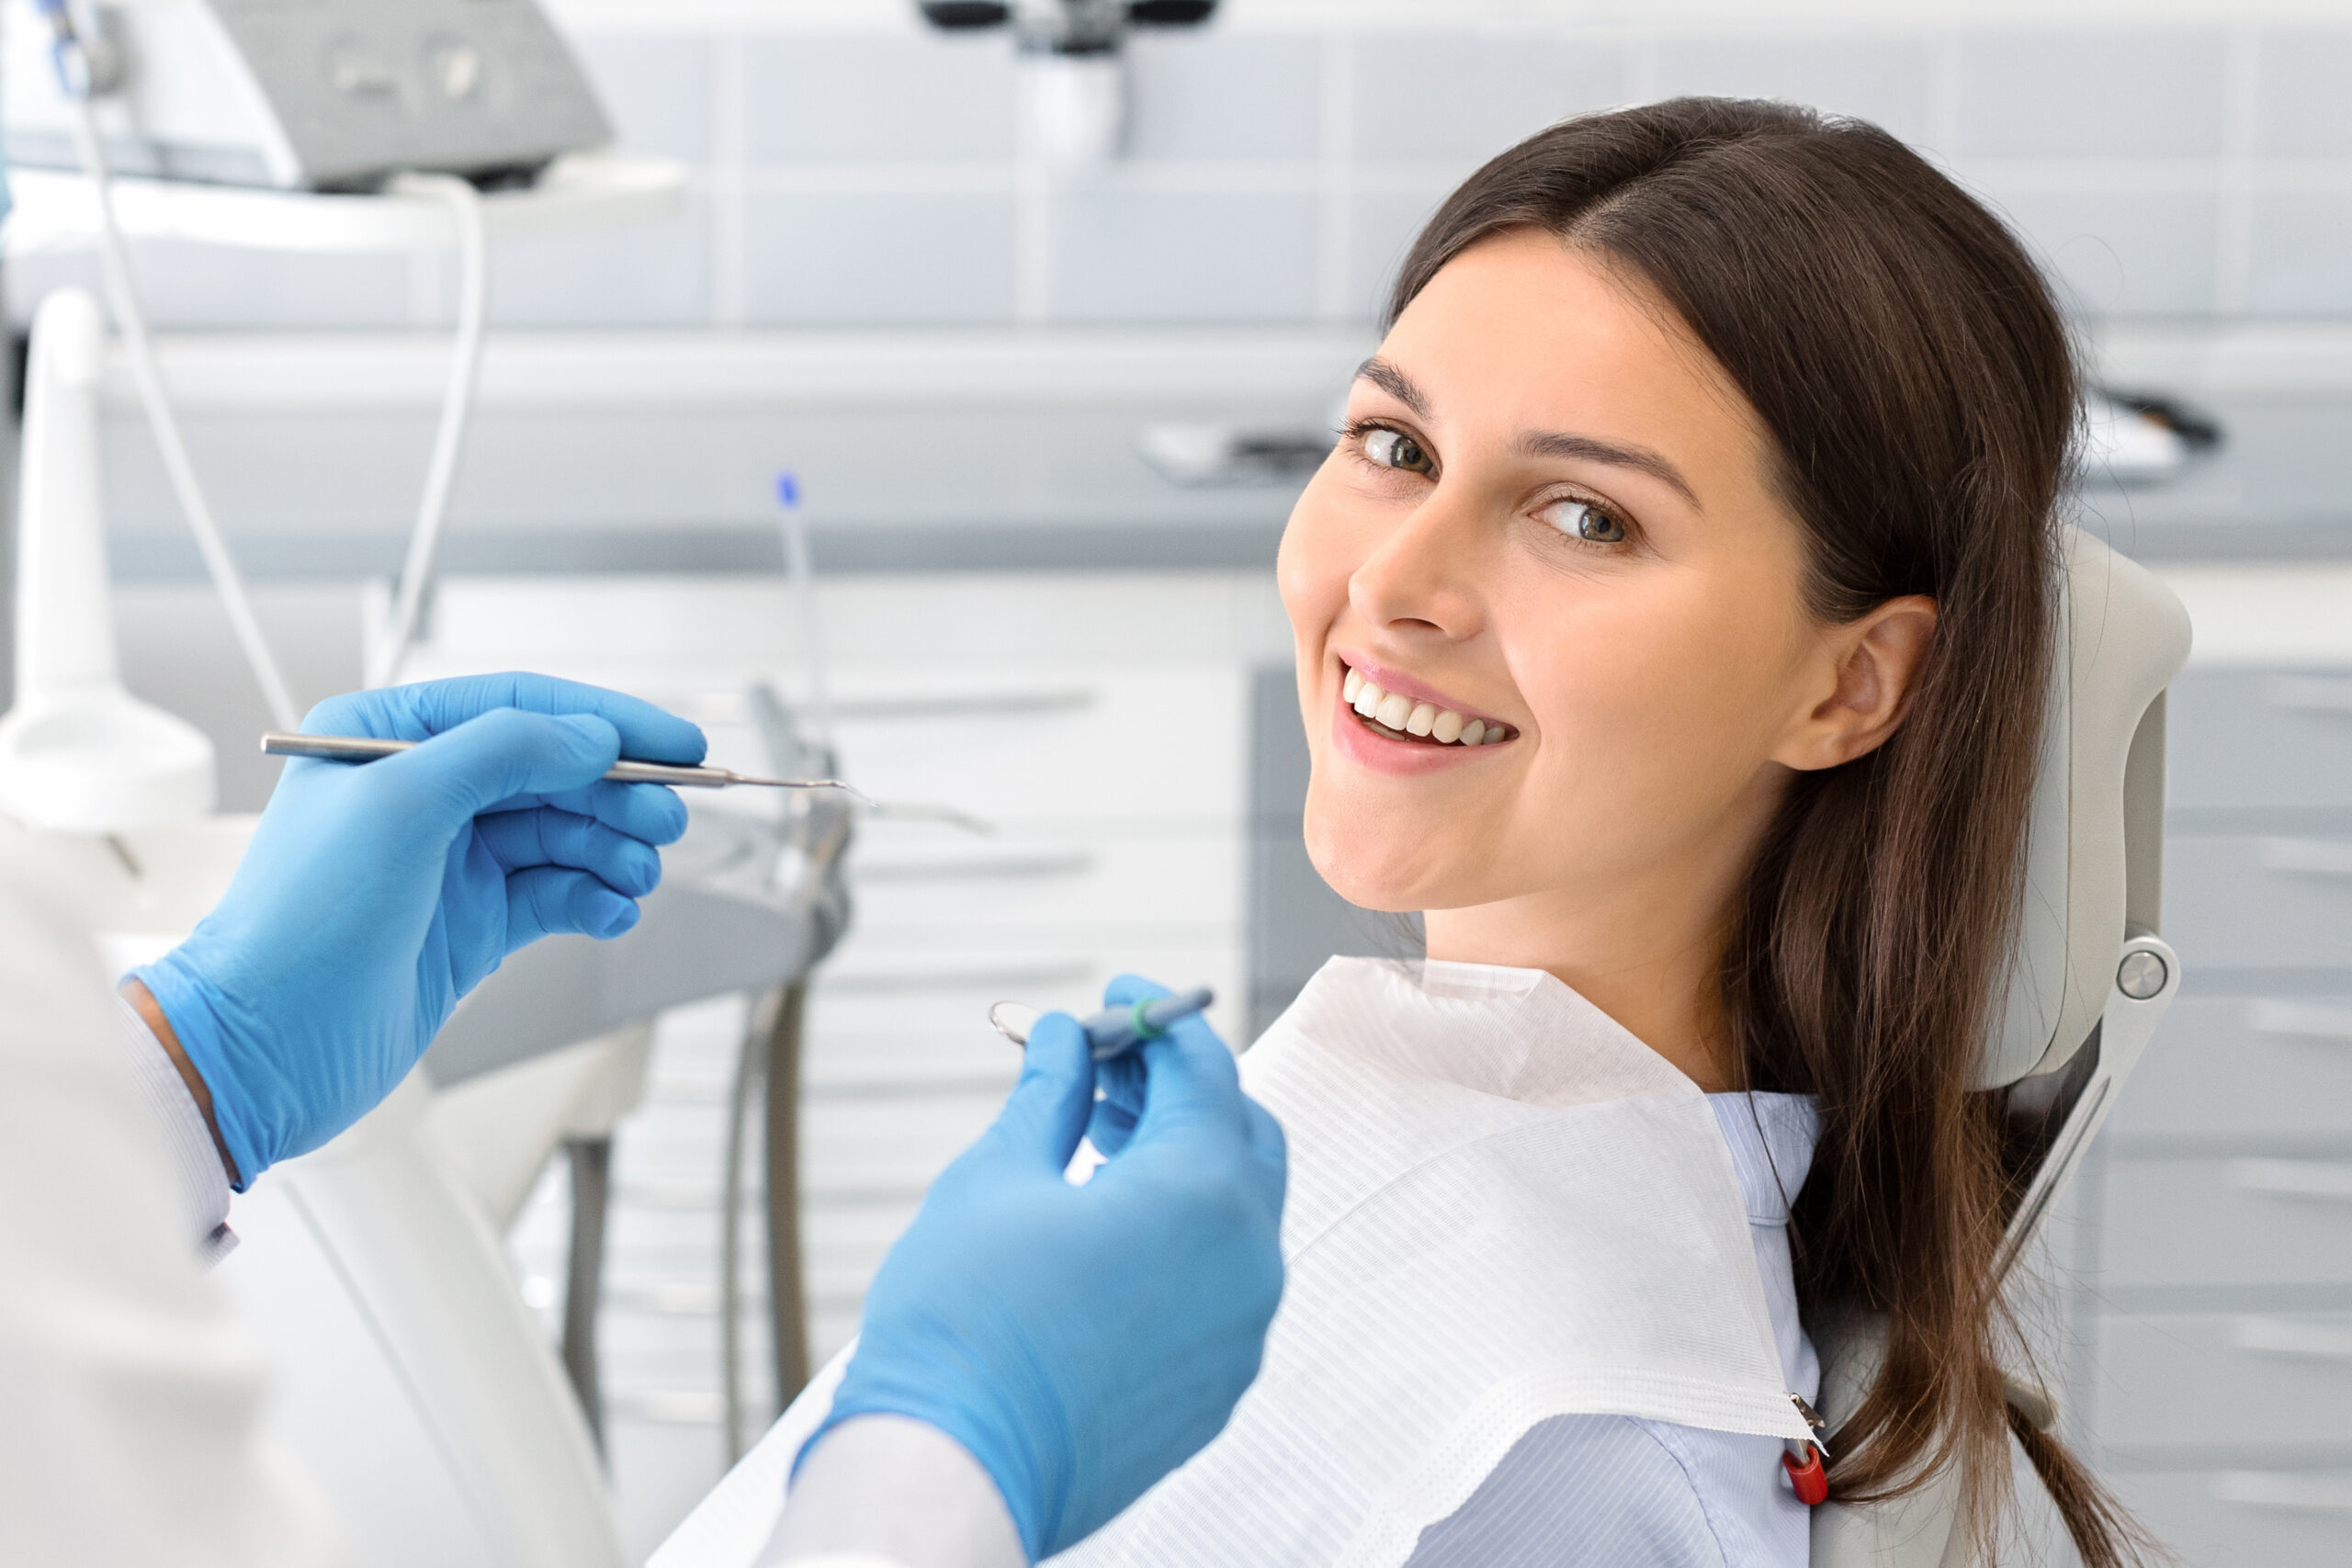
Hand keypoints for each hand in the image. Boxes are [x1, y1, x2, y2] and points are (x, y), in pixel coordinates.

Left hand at [131, 673, 704, 1186]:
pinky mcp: (471, 927)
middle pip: (553, 772)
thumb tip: (592, 737)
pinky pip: (555, 895)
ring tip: (641, 874)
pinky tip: (612, 911)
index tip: (679, 744)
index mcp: (386, 738)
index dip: (607, 722)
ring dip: (613, 850)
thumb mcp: (401, 802)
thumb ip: (504, 751)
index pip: (519, 708)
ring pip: (562, 835)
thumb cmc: (302, 919)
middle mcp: (421, 793)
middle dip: (619, 793)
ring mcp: (449, 863)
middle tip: (670, 819)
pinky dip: (593, 899)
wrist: (267, 1047)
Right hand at [813, 976, 1286, 1560]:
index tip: (1115, 1000)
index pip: (1204, 1070)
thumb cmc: (965, 1327)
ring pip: (1236, 1210)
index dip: (1155, 1019)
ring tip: (1095, 1133)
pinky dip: (1182, 1232)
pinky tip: (1110, 1220)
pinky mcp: (1218, 1382)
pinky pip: (1221, 1281)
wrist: (955, 1468)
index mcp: (1204, 1194)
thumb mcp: (998, 1174)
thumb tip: (1067, 1039)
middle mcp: (1248, 1261)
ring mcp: (1241, 1330)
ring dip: (1180, 1158)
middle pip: (1239, 1133)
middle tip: (1105, 1064)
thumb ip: (1052, 1093)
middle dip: (1177, 1086)